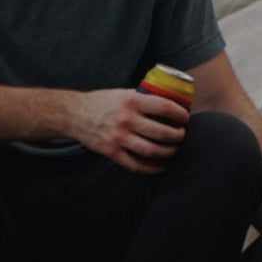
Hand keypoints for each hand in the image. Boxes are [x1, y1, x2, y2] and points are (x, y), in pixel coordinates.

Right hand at [67, 88, 189, 173]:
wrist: (75, 114)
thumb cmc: (102, 101)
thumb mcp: (124, 93)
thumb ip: (143, 97)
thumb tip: (167, 100)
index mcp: (132, 101)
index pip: (164, 107)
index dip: (179, 114)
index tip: (185, 117)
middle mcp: (127, 120)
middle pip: (161, 132)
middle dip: (177, 136)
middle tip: (182, 135)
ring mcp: (119, 138)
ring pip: (151, 150)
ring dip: (168, 152)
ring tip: (174, 149)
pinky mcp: (111, 152)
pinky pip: (135, 165)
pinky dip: (151, 168)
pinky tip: (159, 167)